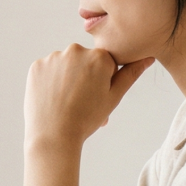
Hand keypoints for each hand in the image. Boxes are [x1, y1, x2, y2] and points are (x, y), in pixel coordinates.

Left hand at [24, 45, 152, 151]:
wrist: (54, 135)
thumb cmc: (87, 119)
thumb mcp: (114, 97)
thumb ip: (131, 74)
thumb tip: (148, 58)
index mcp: (99, 56)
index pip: (105, 63)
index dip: (102, 81)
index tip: (95, 96)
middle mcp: (76, 50)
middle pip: (84, 61)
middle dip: (84, 77)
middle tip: (81, 102)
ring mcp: (53, 57)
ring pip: (65, 65)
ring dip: (66, 78)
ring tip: (66, 102)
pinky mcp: (37, 66)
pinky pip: (47, 70)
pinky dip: (49, 81)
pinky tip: (52, 98)